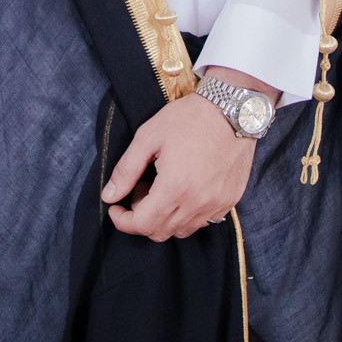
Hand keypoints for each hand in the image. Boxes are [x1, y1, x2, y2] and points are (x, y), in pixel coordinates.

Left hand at [100, 67, 266, 239]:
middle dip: (142, 216)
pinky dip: (187, 213)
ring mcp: (217, 204)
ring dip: (165, 217)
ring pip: (181, 230)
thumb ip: (126, 170)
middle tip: (141, 187)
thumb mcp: (148, 137)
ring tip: (163, 185)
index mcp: (174, 187)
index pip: (142, 225)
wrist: (232, 109)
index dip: (123, 221)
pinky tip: (185, 188)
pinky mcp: (230, 200)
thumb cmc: (189, 118)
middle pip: (160, 232)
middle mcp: (198, 203)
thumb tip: (109, 196)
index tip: (116, 208)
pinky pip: (202, 221)